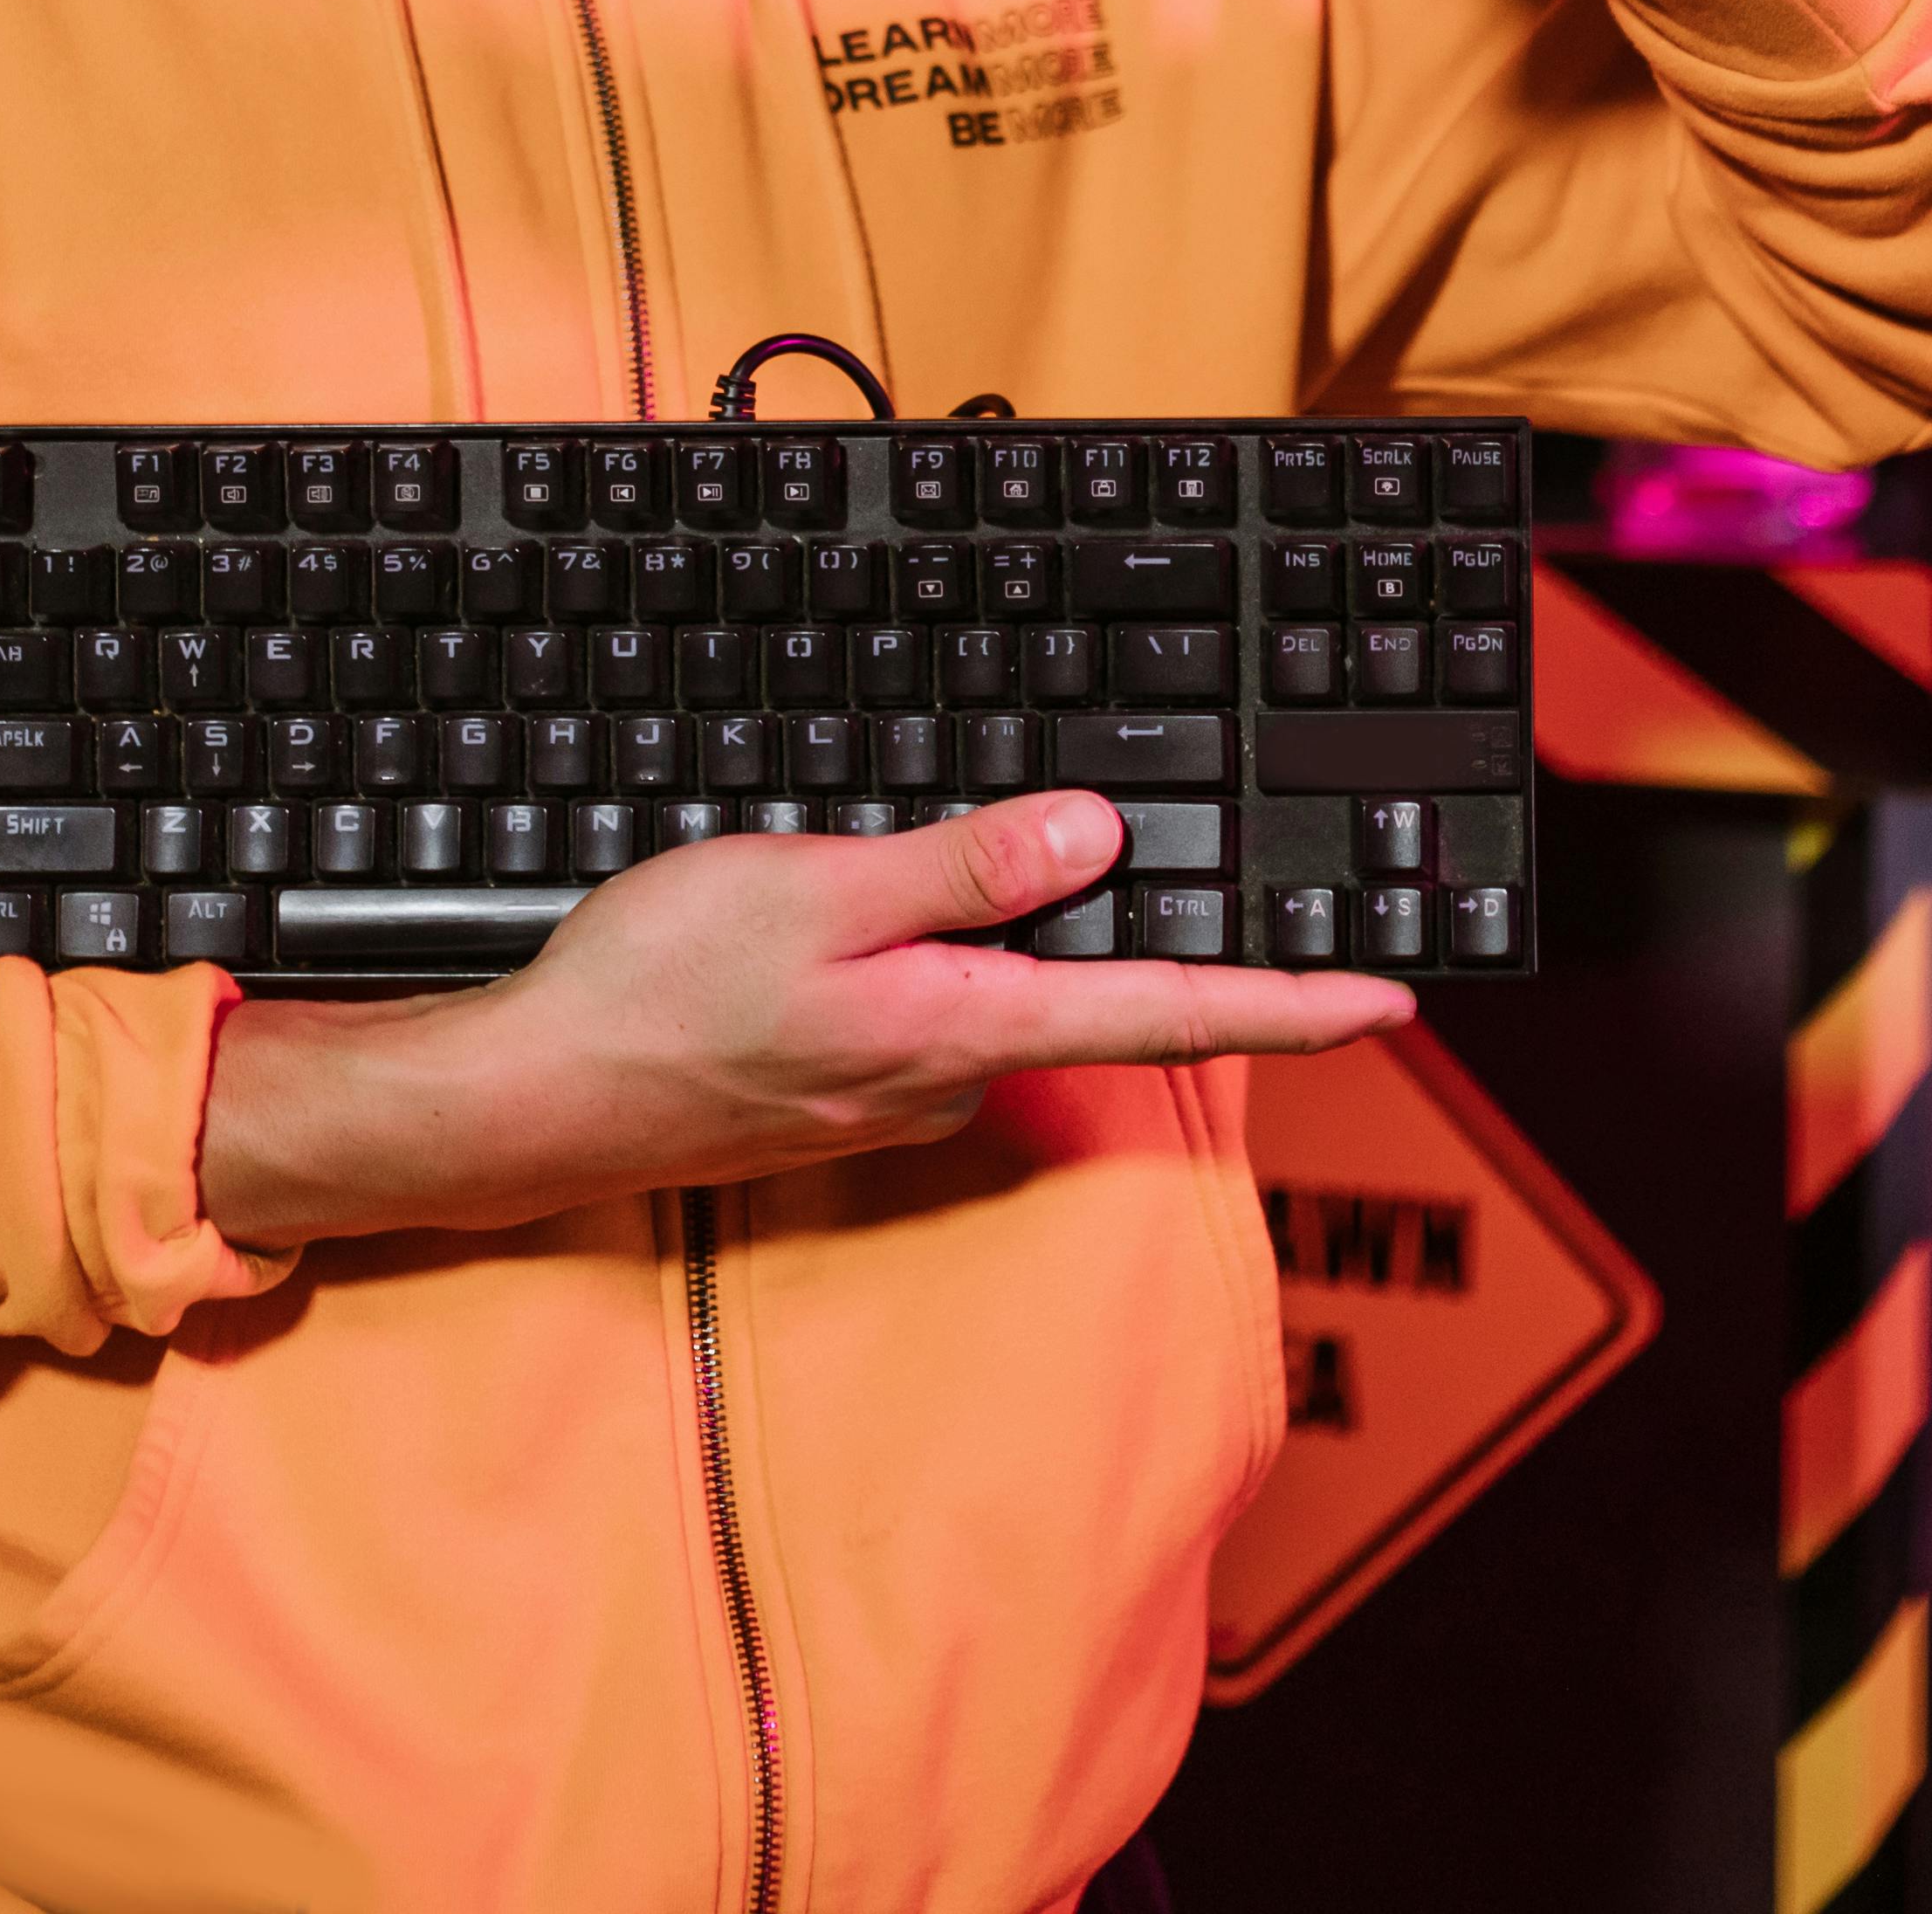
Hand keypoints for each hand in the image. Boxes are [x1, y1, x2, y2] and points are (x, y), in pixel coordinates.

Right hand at [195, 795, 1411, 1249]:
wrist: (534, 1097)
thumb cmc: (658, 995)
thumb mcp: (817, 893)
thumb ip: (965, 869)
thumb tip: (1098, 835)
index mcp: (967, 1024)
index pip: (1173, 1015)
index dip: (1294, 1002)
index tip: (1397, 999)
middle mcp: (955, 1074)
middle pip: (1096, 998)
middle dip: (1146, 933)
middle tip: (1196, 858)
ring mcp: (901, 1088)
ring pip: (1005, 996)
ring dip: (1019, 936)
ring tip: (996, 856)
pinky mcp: (847, 1082)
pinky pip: (934, 1009)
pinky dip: (943, 956)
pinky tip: (887, 913)